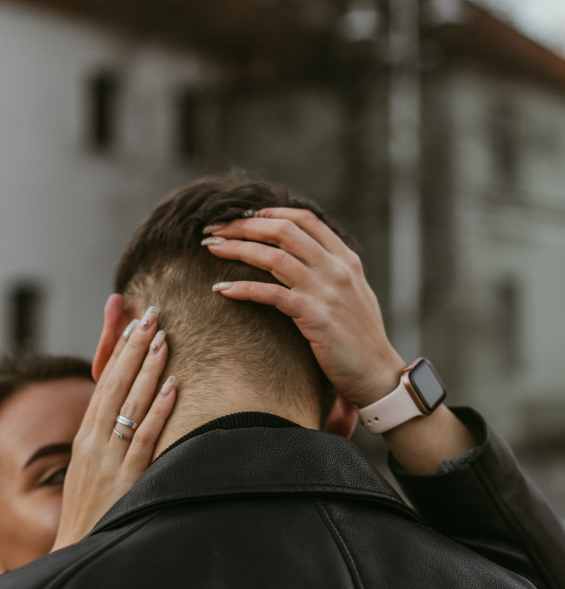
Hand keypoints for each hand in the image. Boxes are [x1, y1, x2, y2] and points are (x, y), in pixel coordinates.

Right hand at [51, 300, 176, 549]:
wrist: (78, 554)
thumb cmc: (90, 512)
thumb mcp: (90, 469)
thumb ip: (106, 440)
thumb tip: (125, 412)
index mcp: (84, 436)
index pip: (103, 383)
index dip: (118, 351)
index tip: (133, 322)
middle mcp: (93, 441)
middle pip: (115, 384)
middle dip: (133, 348)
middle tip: (151, 315)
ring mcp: (109, 458)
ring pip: (131, 403)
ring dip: (148, 368)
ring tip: (163, 338)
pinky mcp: (127, 477)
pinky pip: (145, 437)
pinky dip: (158, 410)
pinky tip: (172, 386)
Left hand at [202, 208, 403, 408]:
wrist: (378, 375)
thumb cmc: (360, 338)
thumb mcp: (353, 293)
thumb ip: (330, 271)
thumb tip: (302, 255)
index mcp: (345, 259)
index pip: (305, 219)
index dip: (269, 213)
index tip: (242, 217)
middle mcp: (337, 269)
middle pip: (284, 231)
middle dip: (245, 225)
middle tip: (215, 228)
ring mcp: (327, 292)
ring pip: (274, 257)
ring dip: (237, 249)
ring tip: (211, 248)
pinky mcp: (315, 317)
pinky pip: (272, 294)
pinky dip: (243, 288)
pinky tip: (221, 288)